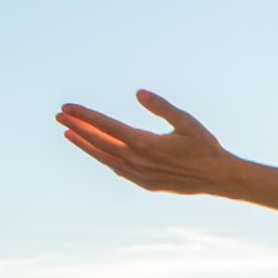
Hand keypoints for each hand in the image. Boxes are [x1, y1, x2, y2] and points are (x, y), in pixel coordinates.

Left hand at [55, 91, 237, 194]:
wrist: (219, 178)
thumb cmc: (205, 146)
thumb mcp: (187, 121)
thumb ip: (162, 107)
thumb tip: (139, 93)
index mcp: (145, 143)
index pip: (106, 126)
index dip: (84, 116)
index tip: (67, 108)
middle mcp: (137, 160)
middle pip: (99, 142)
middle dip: (77, 128)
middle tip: (59, 117)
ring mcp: (139, 175)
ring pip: (104, 158)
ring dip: (85, 145)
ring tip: (69, 134)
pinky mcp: (145, 184)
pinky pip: (118, 170)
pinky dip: (104, 159)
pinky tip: (98, 152)